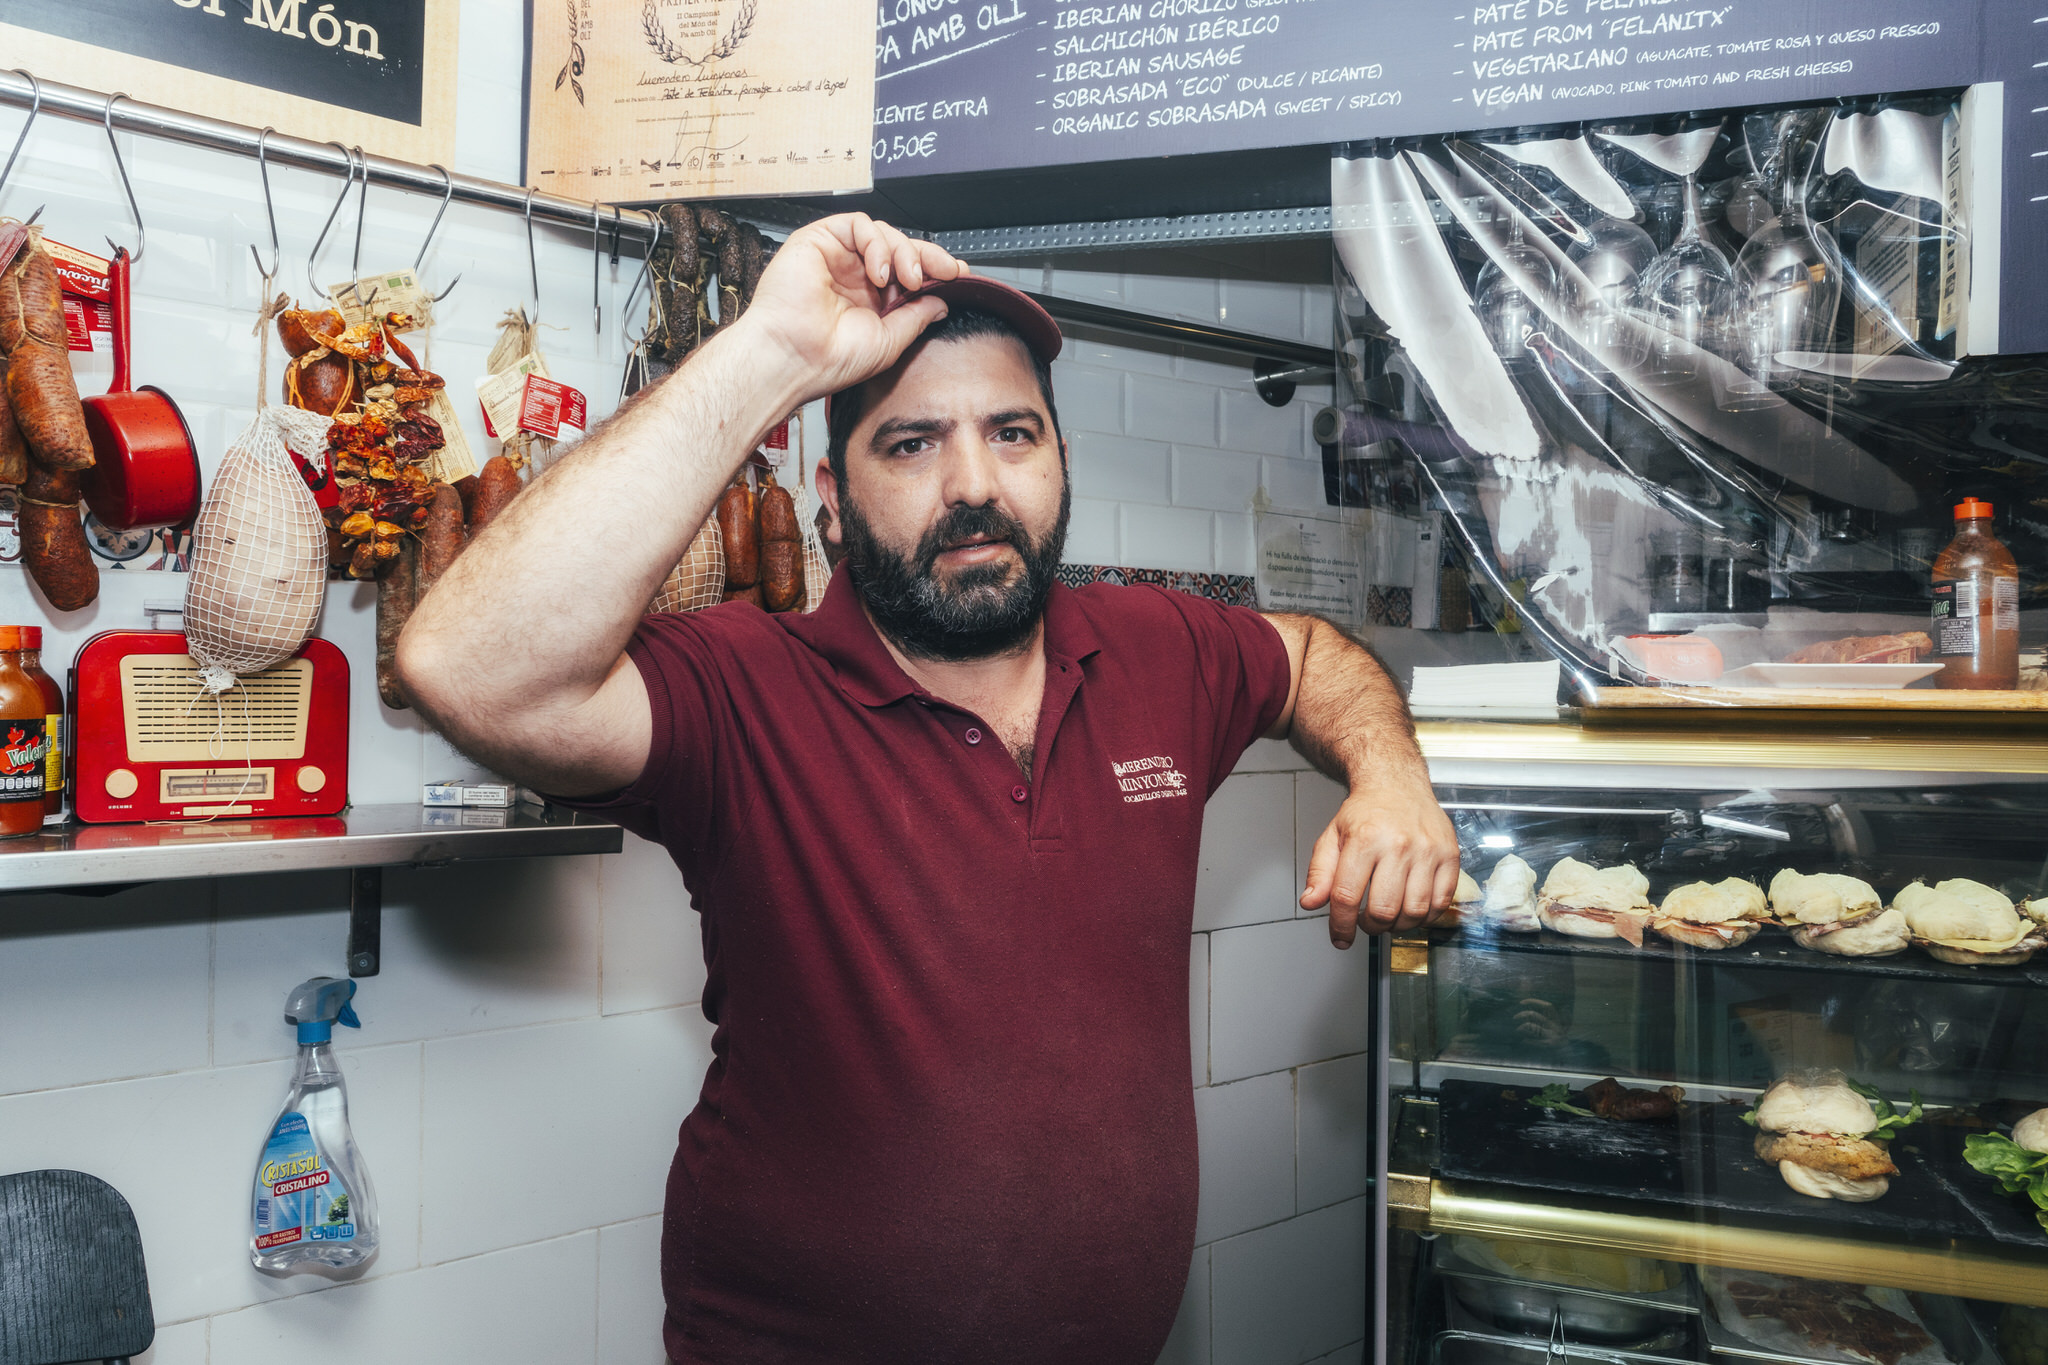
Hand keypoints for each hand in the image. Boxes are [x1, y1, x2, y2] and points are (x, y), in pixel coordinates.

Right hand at [734, 213, 968, 402]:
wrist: (793, 359)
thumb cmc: (830, 359)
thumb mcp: (889, 341)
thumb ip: (916, 317)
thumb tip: (941, 302)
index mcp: (868, 300)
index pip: (906, 272)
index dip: (933, 268)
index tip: (957, 275)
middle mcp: (853, 276)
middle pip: (899, 248)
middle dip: (927, 256)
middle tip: (945, 271)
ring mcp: (836, 257)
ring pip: (882, 233)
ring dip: (903, 252)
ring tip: (907, 280)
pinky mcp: (818, 240)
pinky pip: (858, 225)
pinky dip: (877, 243)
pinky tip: (880, 272)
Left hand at [1299, 780, 1459, 946]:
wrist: (1397, 784)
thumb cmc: (1365, 812)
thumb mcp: (1332, 837)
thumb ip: (1320, 872)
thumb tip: (1311, 902)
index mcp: (1364, 839)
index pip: (1347, 896)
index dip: (1341, 925)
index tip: (1340, 937)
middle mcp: (1398, 845)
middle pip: (1384, 910)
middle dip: (1371, 927)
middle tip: (1367, 923)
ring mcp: (1427, 851)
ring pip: (1415, 911)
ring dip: (1398, 926)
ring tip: (1389, 918)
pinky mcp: (1450, 855)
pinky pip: (1441, 902)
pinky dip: (1426, 917)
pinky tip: (1412, 910)